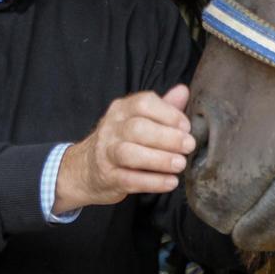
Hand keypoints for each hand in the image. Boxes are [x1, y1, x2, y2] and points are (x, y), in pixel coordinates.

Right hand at [54, 84, 195, 211]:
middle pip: (137, 128)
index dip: (168, 114)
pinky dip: (152, 182)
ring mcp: (106, 153)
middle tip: (189, 146)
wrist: (85, 169)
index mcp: (122, 109)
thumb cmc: (122, 140)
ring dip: (159, 160)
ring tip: (180, 164)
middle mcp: (112, 128)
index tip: (187, 127)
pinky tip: (170, 182)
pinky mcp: (107, 177)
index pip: (143, 103)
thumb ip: (163, 107)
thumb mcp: (139, 119)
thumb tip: (183, 91)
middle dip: (167, 137)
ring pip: (130, 154)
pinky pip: (129, 179)